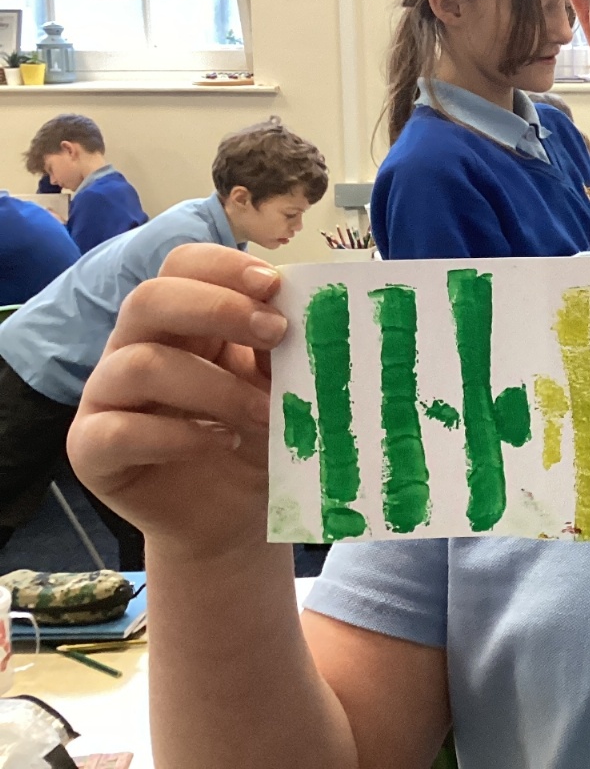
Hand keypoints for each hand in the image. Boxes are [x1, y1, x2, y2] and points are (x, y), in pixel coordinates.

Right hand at [67, 244, 289, 560]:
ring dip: (214, 385)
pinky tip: (220, 441)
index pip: (182, 265)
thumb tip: (307, 312)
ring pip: (139, 363)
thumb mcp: (279, 386)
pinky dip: (177, 435)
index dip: (224, 266)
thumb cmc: (256, 438)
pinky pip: (117, 430)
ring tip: (265, 413)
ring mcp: (107, 396)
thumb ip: (281, 349)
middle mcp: (134, 347)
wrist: (233, 516)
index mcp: (182, 320)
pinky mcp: (91, 450)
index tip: (276, 285)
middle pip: (149, 298)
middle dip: (217, 308)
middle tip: (277, 333)